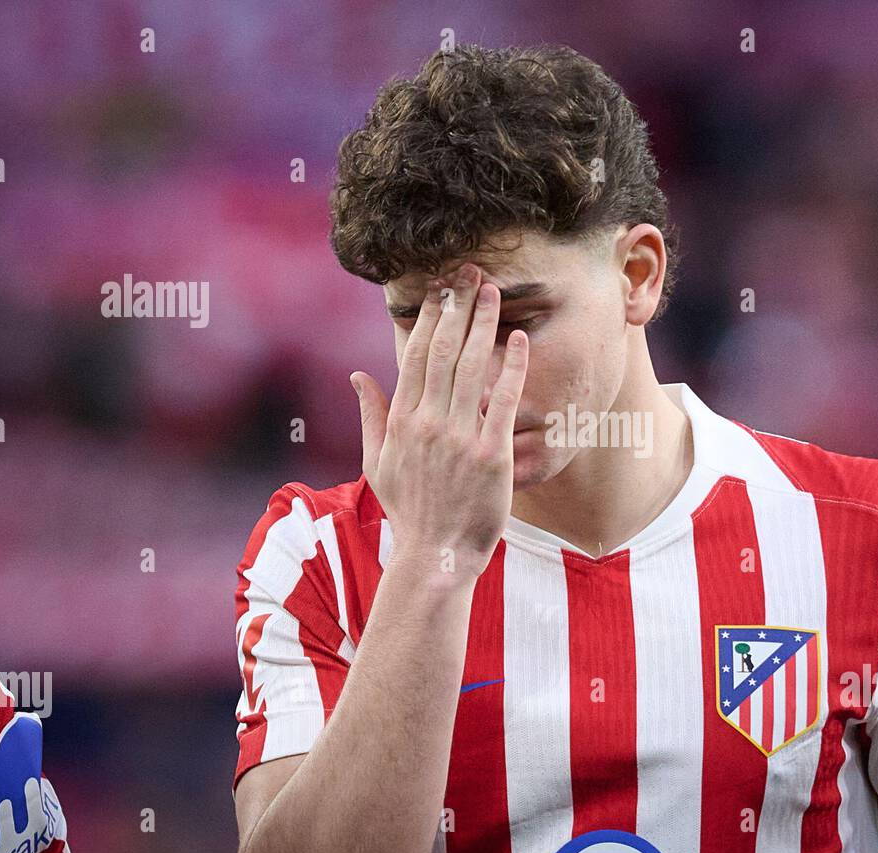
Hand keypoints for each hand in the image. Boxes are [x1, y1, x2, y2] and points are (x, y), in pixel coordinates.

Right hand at [351, 263, 528, 580]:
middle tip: (470, 272)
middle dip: (457, 306)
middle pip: (443, 350)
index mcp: (402, 421)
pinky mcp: (490, 454)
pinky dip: (511, 367)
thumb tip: (358, 375)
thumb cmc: (411, 511)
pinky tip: (520, 339)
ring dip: (484, 324)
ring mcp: (459, 437)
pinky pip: (503, 401)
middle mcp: (428, 422)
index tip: (440, 288)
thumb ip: (371, 415)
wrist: (436, 556)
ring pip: (471, 367)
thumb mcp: (379, 463)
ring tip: (494, 290)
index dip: (429, 317)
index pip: (415, 355)